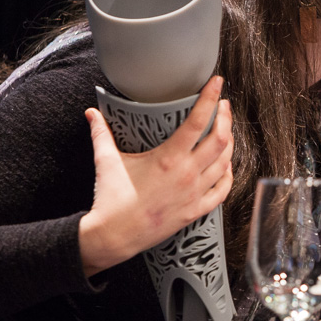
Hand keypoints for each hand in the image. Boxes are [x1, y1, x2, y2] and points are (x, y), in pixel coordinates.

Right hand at [78, 76, 233, 276]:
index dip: (211, 99)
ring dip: (229, 143)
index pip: (198, 121)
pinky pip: (222, 190)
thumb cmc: (110, 199)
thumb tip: (92, 113)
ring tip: (226, 130)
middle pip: (220, 139)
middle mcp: (187, 174)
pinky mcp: (195, 211)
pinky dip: (228, 175)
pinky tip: (226, 166)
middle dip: (226, 117)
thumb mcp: (106, 161)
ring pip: (225, 162)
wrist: (113, 237)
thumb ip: (101, 133)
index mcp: (168, 158)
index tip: (217, 83)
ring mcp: (194, 193)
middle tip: (223, 105)